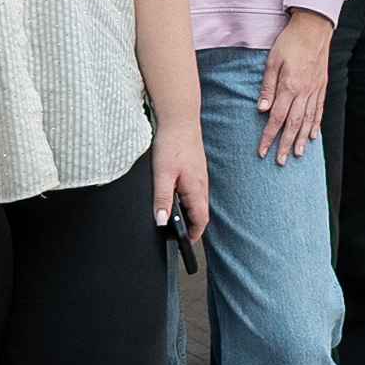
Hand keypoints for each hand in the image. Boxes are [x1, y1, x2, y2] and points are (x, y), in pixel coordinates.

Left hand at [154, 117, 211, 244]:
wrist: (180, 120)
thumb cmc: (172, 145)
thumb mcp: (162, 175)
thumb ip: (162, 199)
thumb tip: (162, 222)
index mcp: (196, 189)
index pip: (201, 219)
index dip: (194, 234)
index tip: (186, 243)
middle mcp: (202, 184)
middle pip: (201, 212)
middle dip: (192, 226)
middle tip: (178, 235)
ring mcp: (200, 176)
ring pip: (198, 202)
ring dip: (190, 213)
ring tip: (175, 220)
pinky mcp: (196, 169)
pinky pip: (195, 191)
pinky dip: (188, 201)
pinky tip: (176, 197)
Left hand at [256, 9, 333, 163]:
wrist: (314, 27)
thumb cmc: (290, 42)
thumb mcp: (272, 61)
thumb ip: (268, 87)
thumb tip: (262, 109)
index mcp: (290, 86)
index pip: (277, 118)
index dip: (269, 136)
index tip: (262, 151)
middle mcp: (304, 91)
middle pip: (294, 124)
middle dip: (285, 144)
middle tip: (280, 162)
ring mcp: (315, 90)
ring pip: (308, 120)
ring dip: (301, 139)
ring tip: (297, 155)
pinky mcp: (322, 85)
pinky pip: (319, 109)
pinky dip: (316, 124)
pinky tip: (312, 135)